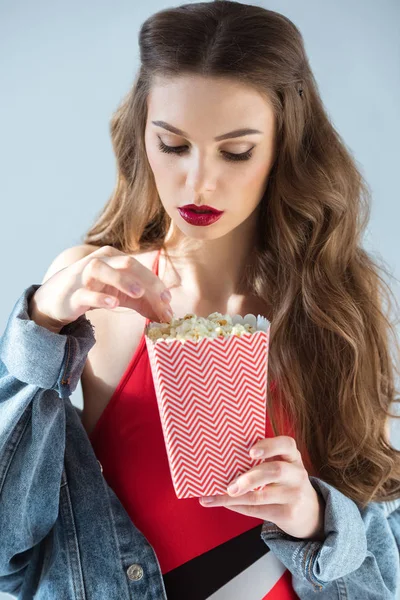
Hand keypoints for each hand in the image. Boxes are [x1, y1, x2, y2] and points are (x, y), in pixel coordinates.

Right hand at [30, 245, 173, 330]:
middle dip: (147, 279)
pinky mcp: (73, 293)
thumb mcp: (122, 295)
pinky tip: (114, 304)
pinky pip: (86, 292)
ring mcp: (83, 276)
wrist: (58, 299)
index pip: (139, 267)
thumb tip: (168, 316)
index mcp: (114, 258)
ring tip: (138, 293)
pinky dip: (100, 297)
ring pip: (102, 269)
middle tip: (162, 298)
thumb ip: (144, 302)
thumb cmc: (95, 291)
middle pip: (126, 263)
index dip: (156, 283)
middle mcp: (99, 261)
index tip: (168, 300)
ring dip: (122, 280)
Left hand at [199, 436, 325, 541]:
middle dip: (250, 478)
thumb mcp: (283, 465)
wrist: (309, 512)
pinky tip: (224, 502)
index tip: (251, 451)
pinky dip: (238, 506)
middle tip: (231, 485)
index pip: (286, 444)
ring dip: (238, 497)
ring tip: (221, 495)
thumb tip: (225, 457)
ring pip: (262, 496)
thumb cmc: (285, 481)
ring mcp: (293, 495)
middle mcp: (296, 474)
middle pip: (275, 472)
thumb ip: (264, 459)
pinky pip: (258, 510)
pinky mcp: (287, 514)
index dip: (269, 446)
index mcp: (292, 456)